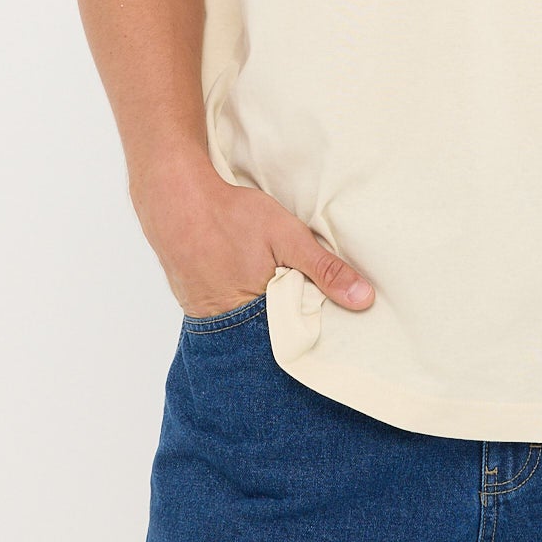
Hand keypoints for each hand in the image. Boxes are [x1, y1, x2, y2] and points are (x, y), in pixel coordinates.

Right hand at [129, 155, 375, 316]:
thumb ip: (324, 269)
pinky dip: (242, 308)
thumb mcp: (287, 237)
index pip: (297, 340)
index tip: (336, 332)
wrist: (176, 200)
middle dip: (289, 329)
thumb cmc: (232, 217)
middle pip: (271, 338)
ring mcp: (209, 319)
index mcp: (260, 315)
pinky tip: (250, 290)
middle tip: (308, 314)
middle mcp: (231, 327)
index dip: (315, 334)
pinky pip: (227, 317)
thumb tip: (364, 299)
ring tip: (278, 300)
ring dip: (265, 319)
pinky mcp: (196, 305)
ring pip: (248, 328)